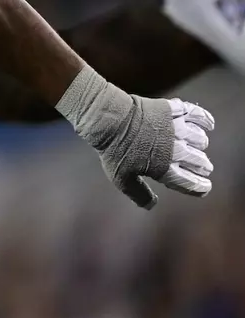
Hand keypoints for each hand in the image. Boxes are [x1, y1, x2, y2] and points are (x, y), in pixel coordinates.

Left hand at [76, 87, 214, 208]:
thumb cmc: (113, 150)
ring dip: (200, 145)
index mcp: (165, 169)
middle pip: (200, 162)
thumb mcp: (121, 178)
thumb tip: (151, 206)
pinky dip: (205, 120)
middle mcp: (176, 150)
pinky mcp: (172, 111)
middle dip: (202, 167)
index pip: (191, 183)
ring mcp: (176, 129)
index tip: (204, 187)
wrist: (108, 119)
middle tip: (202, 167)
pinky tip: (208, 125)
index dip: (200, 187)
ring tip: (197, 146)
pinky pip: (197, 115)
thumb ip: (139, 194)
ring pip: (200, 140)